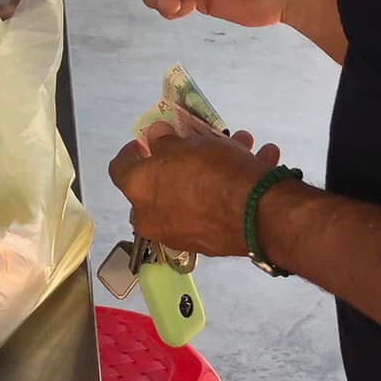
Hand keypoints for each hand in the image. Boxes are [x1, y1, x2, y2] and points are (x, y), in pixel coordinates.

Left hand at [108, 128, 284, 258]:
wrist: (254, 215)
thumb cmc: (213, 171)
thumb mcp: (189, 143)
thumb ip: (167, 140)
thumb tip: (156, 137)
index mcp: (138, 189)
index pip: (120, 166)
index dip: (134, 149)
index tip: (150, 140)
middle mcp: (151, 217)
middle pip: (162, 181)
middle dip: (185, 157)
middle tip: (203, 140)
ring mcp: (178, 233)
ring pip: (194, 192)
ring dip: (215, 169)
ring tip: (244, 145)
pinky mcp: (206, 243)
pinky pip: (213, 208)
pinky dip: (231, 189)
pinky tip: (260, 163)